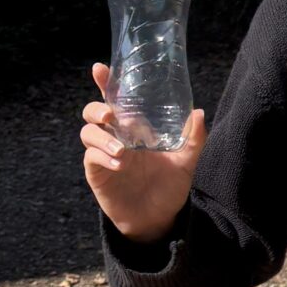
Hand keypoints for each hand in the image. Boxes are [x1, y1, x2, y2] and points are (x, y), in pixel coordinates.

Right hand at [80, 62, 205, 243]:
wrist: (158, 218)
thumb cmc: (169, 186)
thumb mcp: (187, 162)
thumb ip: (194, 138)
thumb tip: (198, 112)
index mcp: (133, 128)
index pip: (115, 99)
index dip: (104, 82)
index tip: (99, 68)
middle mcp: (116, 137)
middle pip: (92, 112)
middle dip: (97, 108)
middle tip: (111, 116)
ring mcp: (103, 153)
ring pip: (88, 132)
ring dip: (102, 137)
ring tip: (122, 151)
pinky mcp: (97, 172)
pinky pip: (91, 158)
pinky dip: (102, 157)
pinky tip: (119, 164)